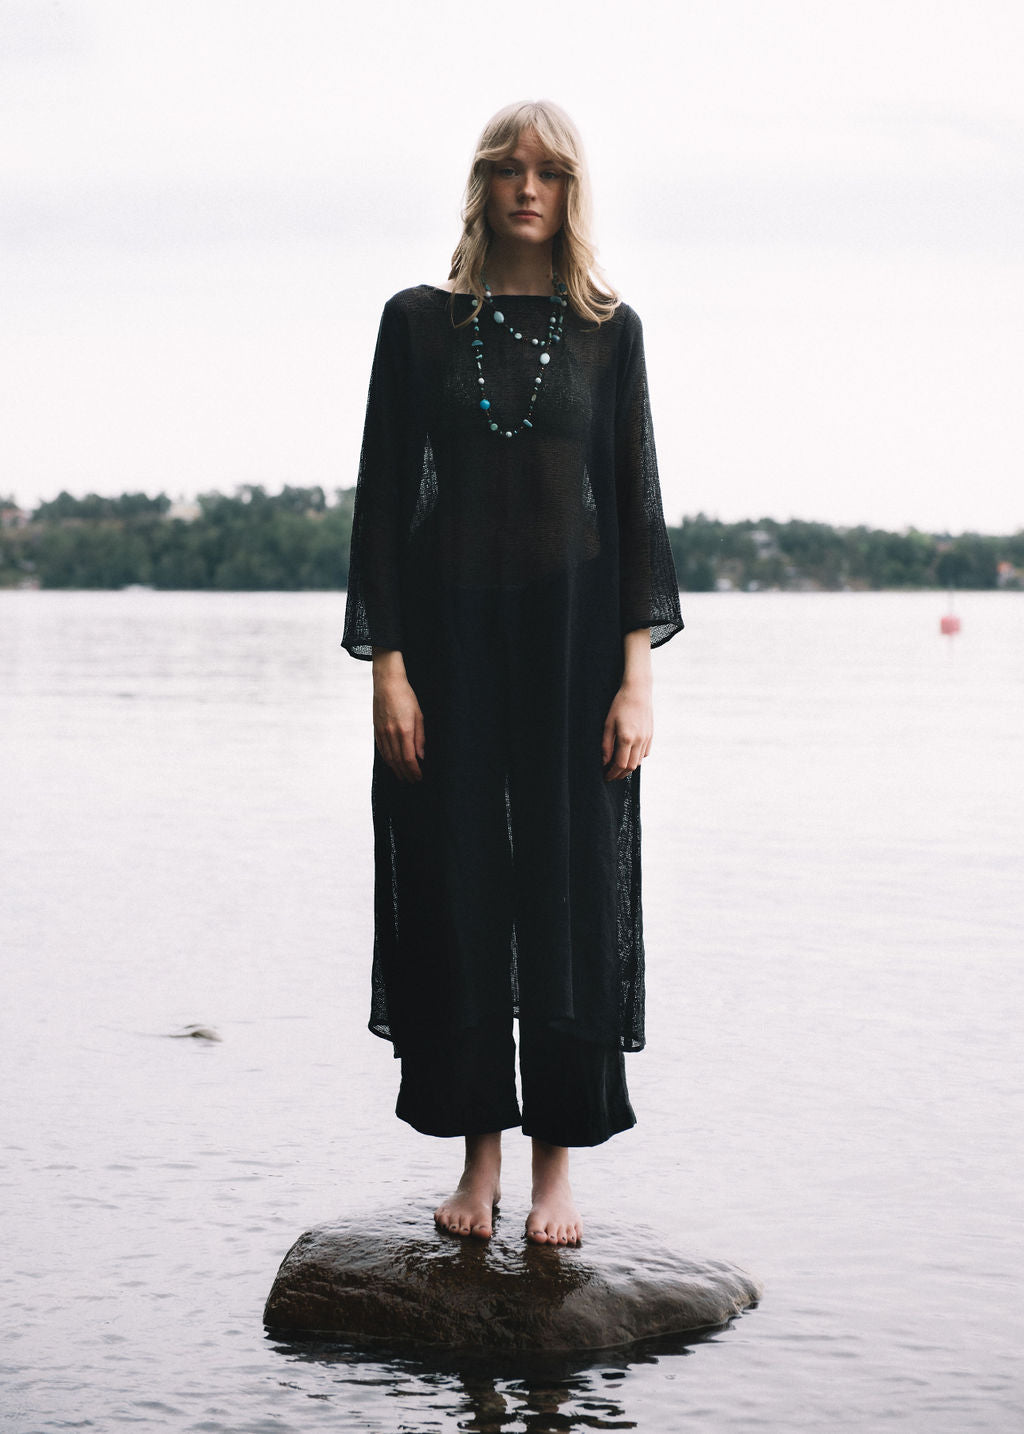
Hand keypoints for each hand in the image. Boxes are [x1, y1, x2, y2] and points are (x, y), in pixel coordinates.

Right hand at [372, 650, 424, 781]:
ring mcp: (382, 732)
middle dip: (406, 773)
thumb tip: (420, 756)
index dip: (414, 770)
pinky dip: (387, 760)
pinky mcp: (376, 729)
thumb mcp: (419, 715)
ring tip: (403, 777)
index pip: (408, 758)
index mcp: (404, 730)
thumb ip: (420, 737)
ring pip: (389, 757)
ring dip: (396, 770)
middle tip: (413, 781)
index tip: (419, 777)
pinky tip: (392, 764)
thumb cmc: (406, 696)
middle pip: (398, 761)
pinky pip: (382, 750)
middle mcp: (391, 734)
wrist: (387, 683)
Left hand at [601, 679, 652, 780]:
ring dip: (628, 768)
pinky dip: (636, 759)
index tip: (605, 776)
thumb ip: (606, 745)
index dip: (612, 773)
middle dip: (620, 774)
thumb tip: (605, 761)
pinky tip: (629, 756)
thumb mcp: (608, 724)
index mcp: (626, 738)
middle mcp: (639, 740)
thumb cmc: (620, 705)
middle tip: (610, 775)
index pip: (620, 764)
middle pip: (630, 767)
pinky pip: (644, 753)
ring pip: (638, 762)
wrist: (638, 692)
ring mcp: (646, 738)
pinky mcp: (650, 735)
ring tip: (618, 768)